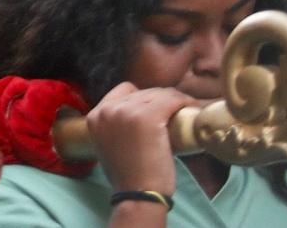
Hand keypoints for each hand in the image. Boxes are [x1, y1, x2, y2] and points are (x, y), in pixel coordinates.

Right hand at [88, 83, 191, 199]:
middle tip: (174, 110)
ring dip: (173, 99)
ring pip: (157, 94)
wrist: (137, 194)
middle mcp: (108, 109)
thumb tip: (134, 120)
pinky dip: (183, 101)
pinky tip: (191, 106)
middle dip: (158, 99)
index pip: (122, 91)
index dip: (141, 98)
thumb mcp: (109, 145)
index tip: (156, 108)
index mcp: (94, 116)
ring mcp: (127, 111)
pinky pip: (171, 100)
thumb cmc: (127, 176)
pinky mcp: (148, 117)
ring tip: (186, 107)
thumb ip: (115, 127)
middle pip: (140, 92)